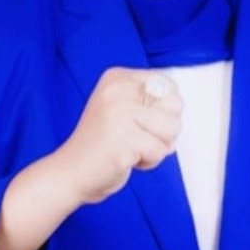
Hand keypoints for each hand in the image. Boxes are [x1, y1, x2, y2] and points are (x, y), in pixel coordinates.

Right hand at [58, 67, 182, 203]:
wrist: (71, 172)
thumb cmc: (101, 144)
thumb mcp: (122, 108)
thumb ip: (150, 101)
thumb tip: (178, 101)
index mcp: (117, 78)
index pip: (168, 85)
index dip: (164, 110)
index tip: (139, 120)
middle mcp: (118, 89)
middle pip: (175, 104)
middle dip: (164, 129)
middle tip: (136, 136)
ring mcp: (120, 113)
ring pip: (172, 128)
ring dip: (157, 146)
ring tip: (131, 147)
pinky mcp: (125, 139)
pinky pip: (160, 151)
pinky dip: (148, 162)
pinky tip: (126, 158)